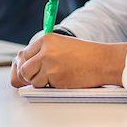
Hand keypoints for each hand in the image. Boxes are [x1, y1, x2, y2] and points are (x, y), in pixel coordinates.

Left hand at [9, 33, 126, 88]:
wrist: (103, 61)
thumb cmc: (86, 55)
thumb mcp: (62, 45)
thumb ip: (44, 52)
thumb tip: (23, 65)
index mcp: (47, 40)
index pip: (23, 55)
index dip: (25, 65)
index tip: (30, 71)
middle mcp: (45, 50)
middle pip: (23, 68)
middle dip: (28, 76)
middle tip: (39, 78)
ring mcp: (49, 64)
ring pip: (30, 79)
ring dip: (39, 82)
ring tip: (55, 77)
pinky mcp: (54, 77)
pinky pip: (42, 86)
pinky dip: (49, 86)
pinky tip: (62, 80)